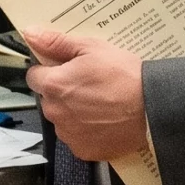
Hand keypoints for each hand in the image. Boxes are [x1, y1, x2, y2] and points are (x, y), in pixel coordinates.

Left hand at [22, 29, 147, 162]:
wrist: (153, 108)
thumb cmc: (125, 76)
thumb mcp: (92, 48)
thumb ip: (57, 42)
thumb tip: (31, 33)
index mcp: (54, 85)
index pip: (34, 76)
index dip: (50, 71)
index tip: (67, 70)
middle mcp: (56, 112)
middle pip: (48, 99)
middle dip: (62, 92)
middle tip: (89, 85)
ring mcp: (69, 134)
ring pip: (62, 119)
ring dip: (72, 112)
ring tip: (100, 103)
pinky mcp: (83, 150)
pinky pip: (76, 138)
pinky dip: (85, 131)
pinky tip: (103, 121)